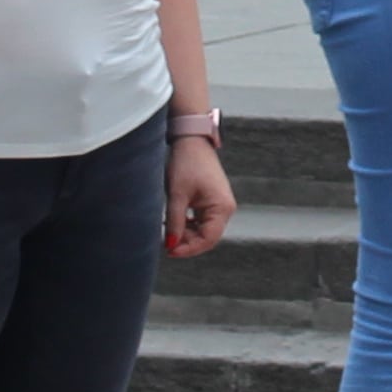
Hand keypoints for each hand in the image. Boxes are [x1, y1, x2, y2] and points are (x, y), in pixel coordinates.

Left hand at [164, 135, 236, 256]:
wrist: (191, 140)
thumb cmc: (186, 164)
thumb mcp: (177, 195)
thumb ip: (175, 222)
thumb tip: (171, 245)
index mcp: (222, 207)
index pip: (208, 239)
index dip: (189, 249)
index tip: (170, 251)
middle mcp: (226, 208)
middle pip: (207, 236)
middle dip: (186, 242)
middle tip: (165, 242)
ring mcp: (220, 204)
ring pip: (204, 230)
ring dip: (186, 234)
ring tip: (168, 230)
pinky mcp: (213, 201)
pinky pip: (202, 220)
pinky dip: (189, 224)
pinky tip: (174, 221)